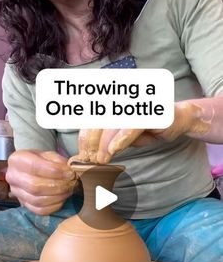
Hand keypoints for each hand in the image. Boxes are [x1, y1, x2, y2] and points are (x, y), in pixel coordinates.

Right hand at [6, 150, 75, 214]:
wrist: (32, 170)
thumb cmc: (42, 161)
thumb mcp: (49, 155)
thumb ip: (58, 161)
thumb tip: (68, 170)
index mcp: (17, 160)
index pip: (34, 167)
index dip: (54, 171)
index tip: (70, 173)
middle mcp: (12, 177)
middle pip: (35, 186)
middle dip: (58, 186)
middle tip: (71, 183)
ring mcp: (17, 193)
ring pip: (38, 200)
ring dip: (58, 196)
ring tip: (69, 190)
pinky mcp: (24, 205)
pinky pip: (39, 210)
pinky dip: (54, 206)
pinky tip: (63, 199)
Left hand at [69, 102, 209, 163]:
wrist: (178, 120)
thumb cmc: (149, 127)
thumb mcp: (124, 136)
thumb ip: (109, 140)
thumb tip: (92, 153)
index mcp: (112, 104)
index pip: (91, 120)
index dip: (85, 138)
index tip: (83, 155)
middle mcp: (120, 101)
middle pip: (97, 122)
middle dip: (91, 143)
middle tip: (90, 161)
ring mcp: (133, 105)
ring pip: (111, 125)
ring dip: (104, 145)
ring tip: (101, 160)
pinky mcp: (147, 112)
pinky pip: (130, 127)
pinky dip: (120, 139)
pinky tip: (113, 150)